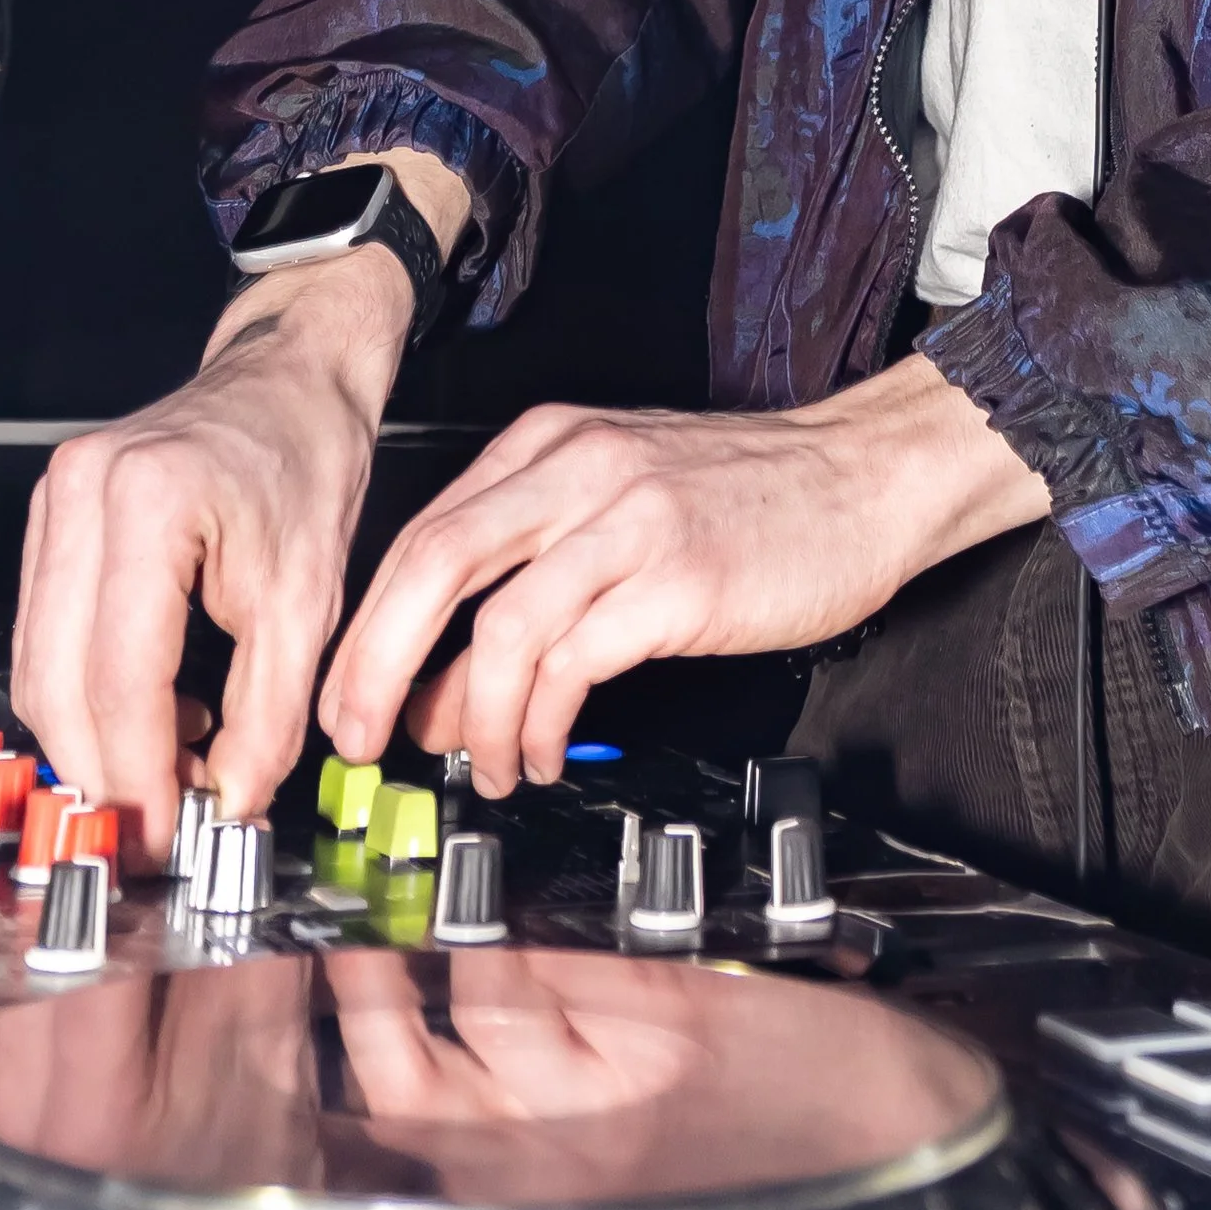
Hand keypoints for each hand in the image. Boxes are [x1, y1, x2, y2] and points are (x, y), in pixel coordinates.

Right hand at [11, 151, 466, 854]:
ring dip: (92, 740)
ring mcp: (56, 501)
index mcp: (150, 500)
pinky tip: (155, 713)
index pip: (121, 679)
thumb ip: (270, 713)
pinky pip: (46, 635)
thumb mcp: (311, 595)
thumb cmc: (305, 457)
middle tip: (158, 828)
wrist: (289, 376)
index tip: (165, 837)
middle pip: (59, 681)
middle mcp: (82, 493)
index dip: (138, 773)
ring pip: (39, 666)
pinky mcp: (52, 520)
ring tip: (171, 770)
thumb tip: (231, 803)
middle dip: (104, 771)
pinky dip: (87, 694)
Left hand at [319, 354, 1049, 790]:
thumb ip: (533, 562)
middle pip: (433, 567)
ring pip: (500, 629)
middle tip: (362, 741)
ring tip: (483, 766)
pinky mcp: (678, 581)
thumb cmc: (748, 495)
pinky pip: (574, 664)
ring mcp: (629, 523)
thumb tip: (443, 673)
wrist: (863, 475)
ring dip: (471, 719)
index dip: (368, 627)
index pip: (423, 533)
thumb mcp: (621, 493)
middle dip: (376, 668)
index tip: (347, 697)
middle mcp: (578, 469)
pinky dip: (539, 724)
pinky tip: (543, 752)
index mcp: (551, 443)